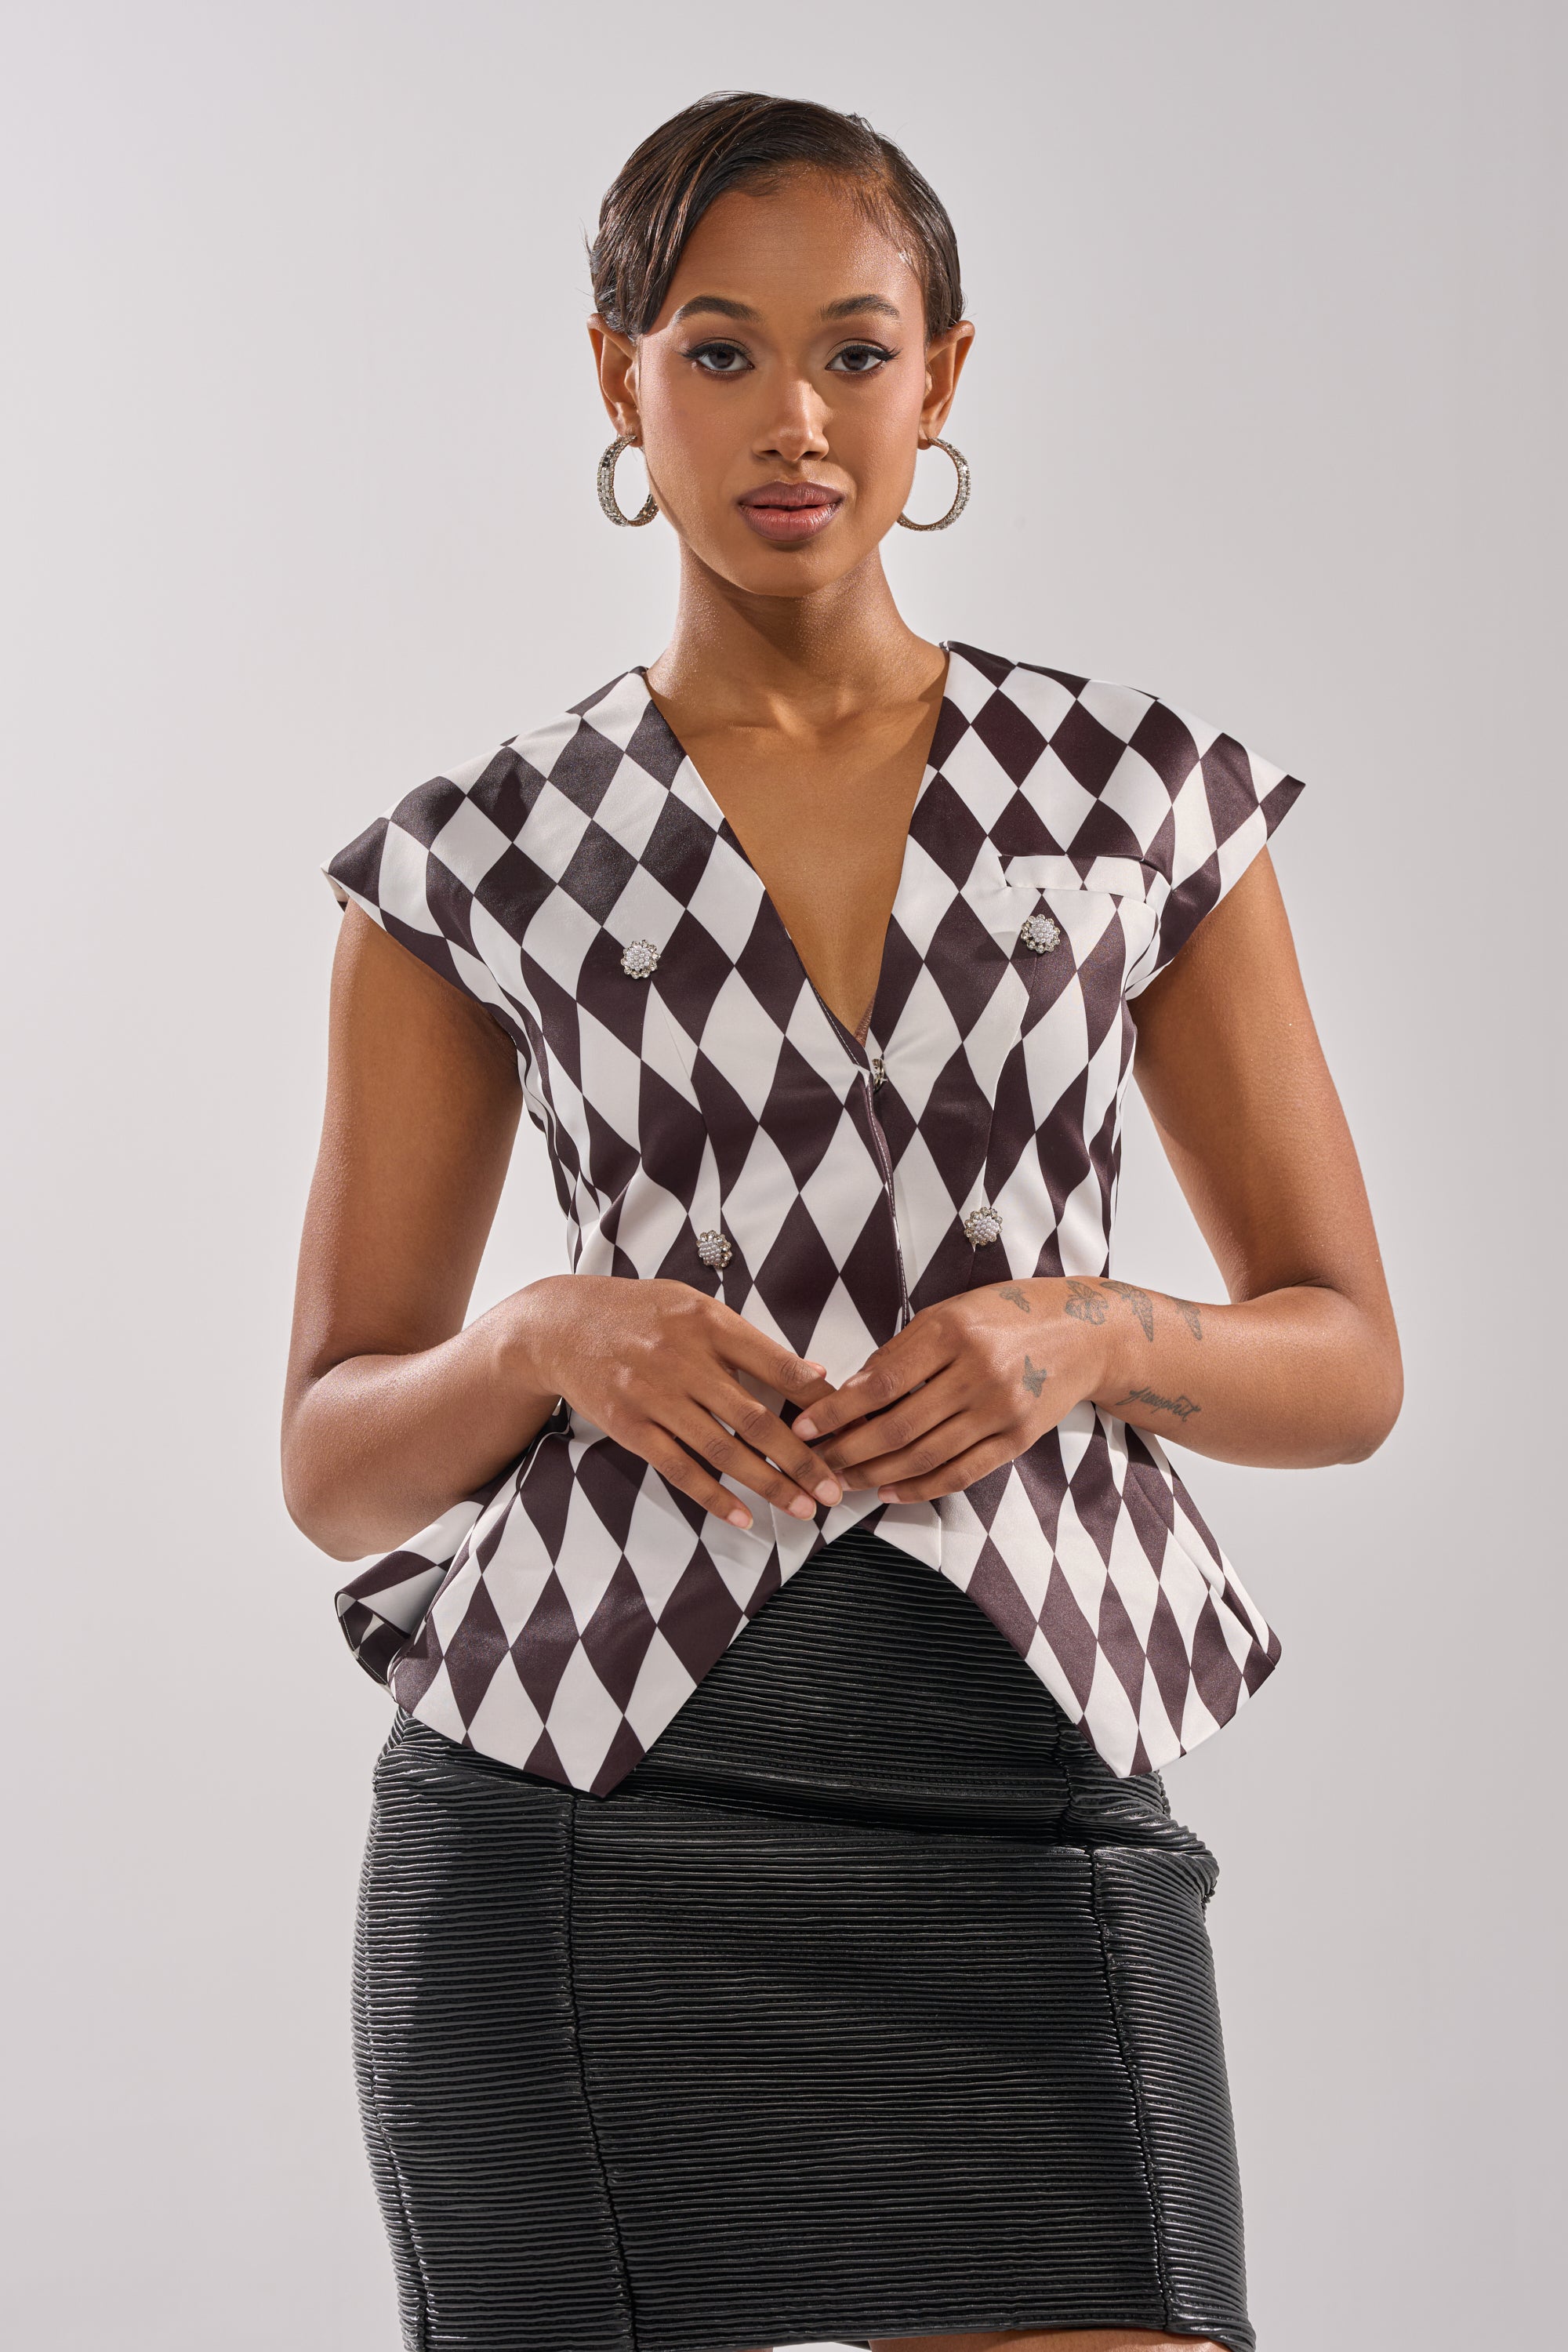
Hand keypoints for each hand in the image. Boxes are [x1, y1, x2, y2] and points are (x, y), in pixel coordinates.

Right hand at [514, 1276, 843, 1531]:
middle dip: (801, 1459)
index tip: (847, 1428)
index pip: (777, 1364)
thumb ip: (749, 1340)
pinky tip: (744, 1517)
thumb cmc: (637, 1313)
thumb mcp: (693, 1306)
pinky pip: (679, 1469)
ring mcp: (654, 1395)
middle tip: (832, 1488)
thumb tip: (813, 1373)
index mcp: (709, 1322)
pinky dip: (714, 1497)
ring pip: (723, 1451)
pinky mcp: (630, 1426)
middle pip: (756, 1418)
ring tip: (801, 1508)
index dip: (816, 1401)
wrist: (560, 1325)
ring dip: (768, 1484)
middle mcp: (684, 1359)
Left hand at [791, 1280, 1118, 1502]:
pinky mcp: (1018, 1439)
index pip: (880, 1383)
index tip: (803, 1427)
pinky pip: (961, 1473)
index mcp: (953, 1332)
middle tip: (814, 1463)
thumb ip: (903, 1351)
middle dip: (847, 1451)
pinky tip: (889, 1492)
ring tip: (842, 1480)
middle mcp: (978, 1373)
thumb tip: (850, 1391)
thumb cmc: (1009, 1314)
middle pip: (898, 1426)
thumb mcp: (951, 1312)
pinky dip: (921, 1488)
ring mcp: (1001, 1410)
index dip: (836, 1411)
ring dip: (875, 1474)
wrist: (1087, 1334)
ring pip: (925, 1456)